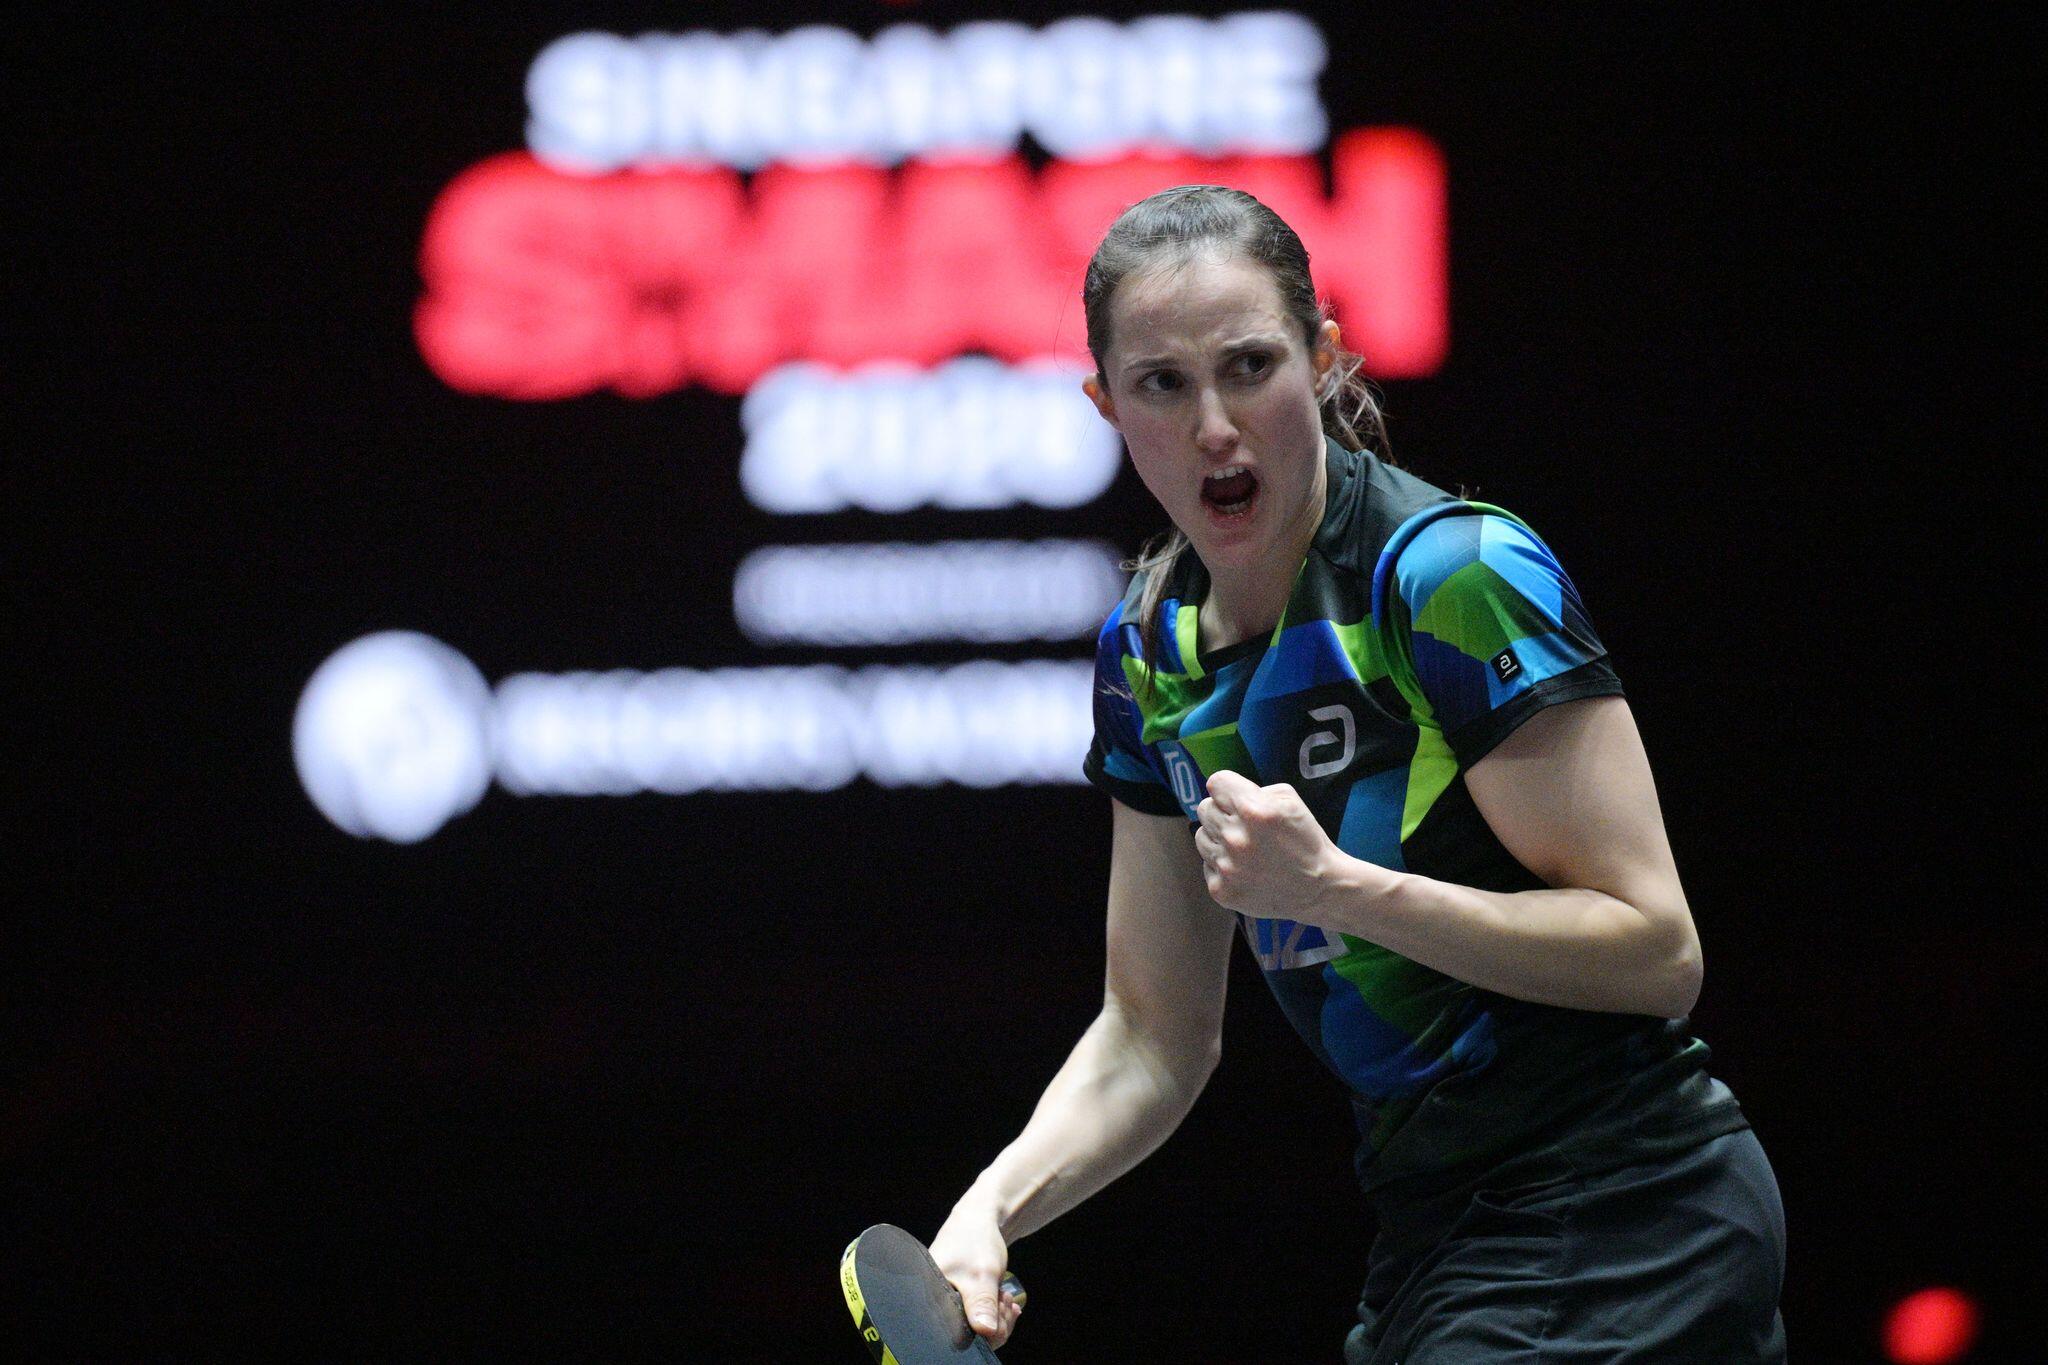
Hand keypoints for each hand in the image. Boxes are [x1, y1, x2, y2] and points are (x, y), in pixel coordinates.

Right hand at [930, 1200, 1023, 1347]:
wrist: (979, 1218)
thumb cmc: (975, 1240)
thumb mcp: (982, 1273)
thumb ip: (982, 1304)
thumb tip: (986, 1332)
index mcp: (930, 1298)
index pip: (955, 1335)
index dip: (982, 1333)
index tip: (1000, 1311)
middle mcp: (933, 1303)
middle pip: (967, 1334)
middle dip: (994, 1323)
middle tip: (1006, 1302)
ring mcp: (946, 1301)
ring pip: (975, 1326)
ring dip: (996, 1317)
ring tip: (1005, 1297)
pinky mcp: (956, 1299)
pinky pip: (976, 1317)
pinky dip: (993, 1312)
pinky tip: (1003, 1301)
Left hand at [1194, 770, 1352, 921]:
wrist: (1319, 889)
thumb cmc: (1306, 841)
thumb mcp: (1291, 801)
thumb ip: (1257, 791)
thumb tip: (1230, 794)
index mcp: (1253, 810)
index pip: (1216, 782)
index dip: (1228, 788)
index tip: (1237, 798)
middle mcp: (1234, 837)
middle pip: (1204, 808)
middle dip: (1223, 812)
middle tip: (1244, 826)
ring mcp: (1225, 866)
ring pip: (1201, 836)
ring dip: (1218, 838)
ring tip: (1244, 848)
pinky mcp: (1221, 890)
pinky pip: (1207, 865)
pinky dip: (1222, 865)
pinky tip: (1244, 869)